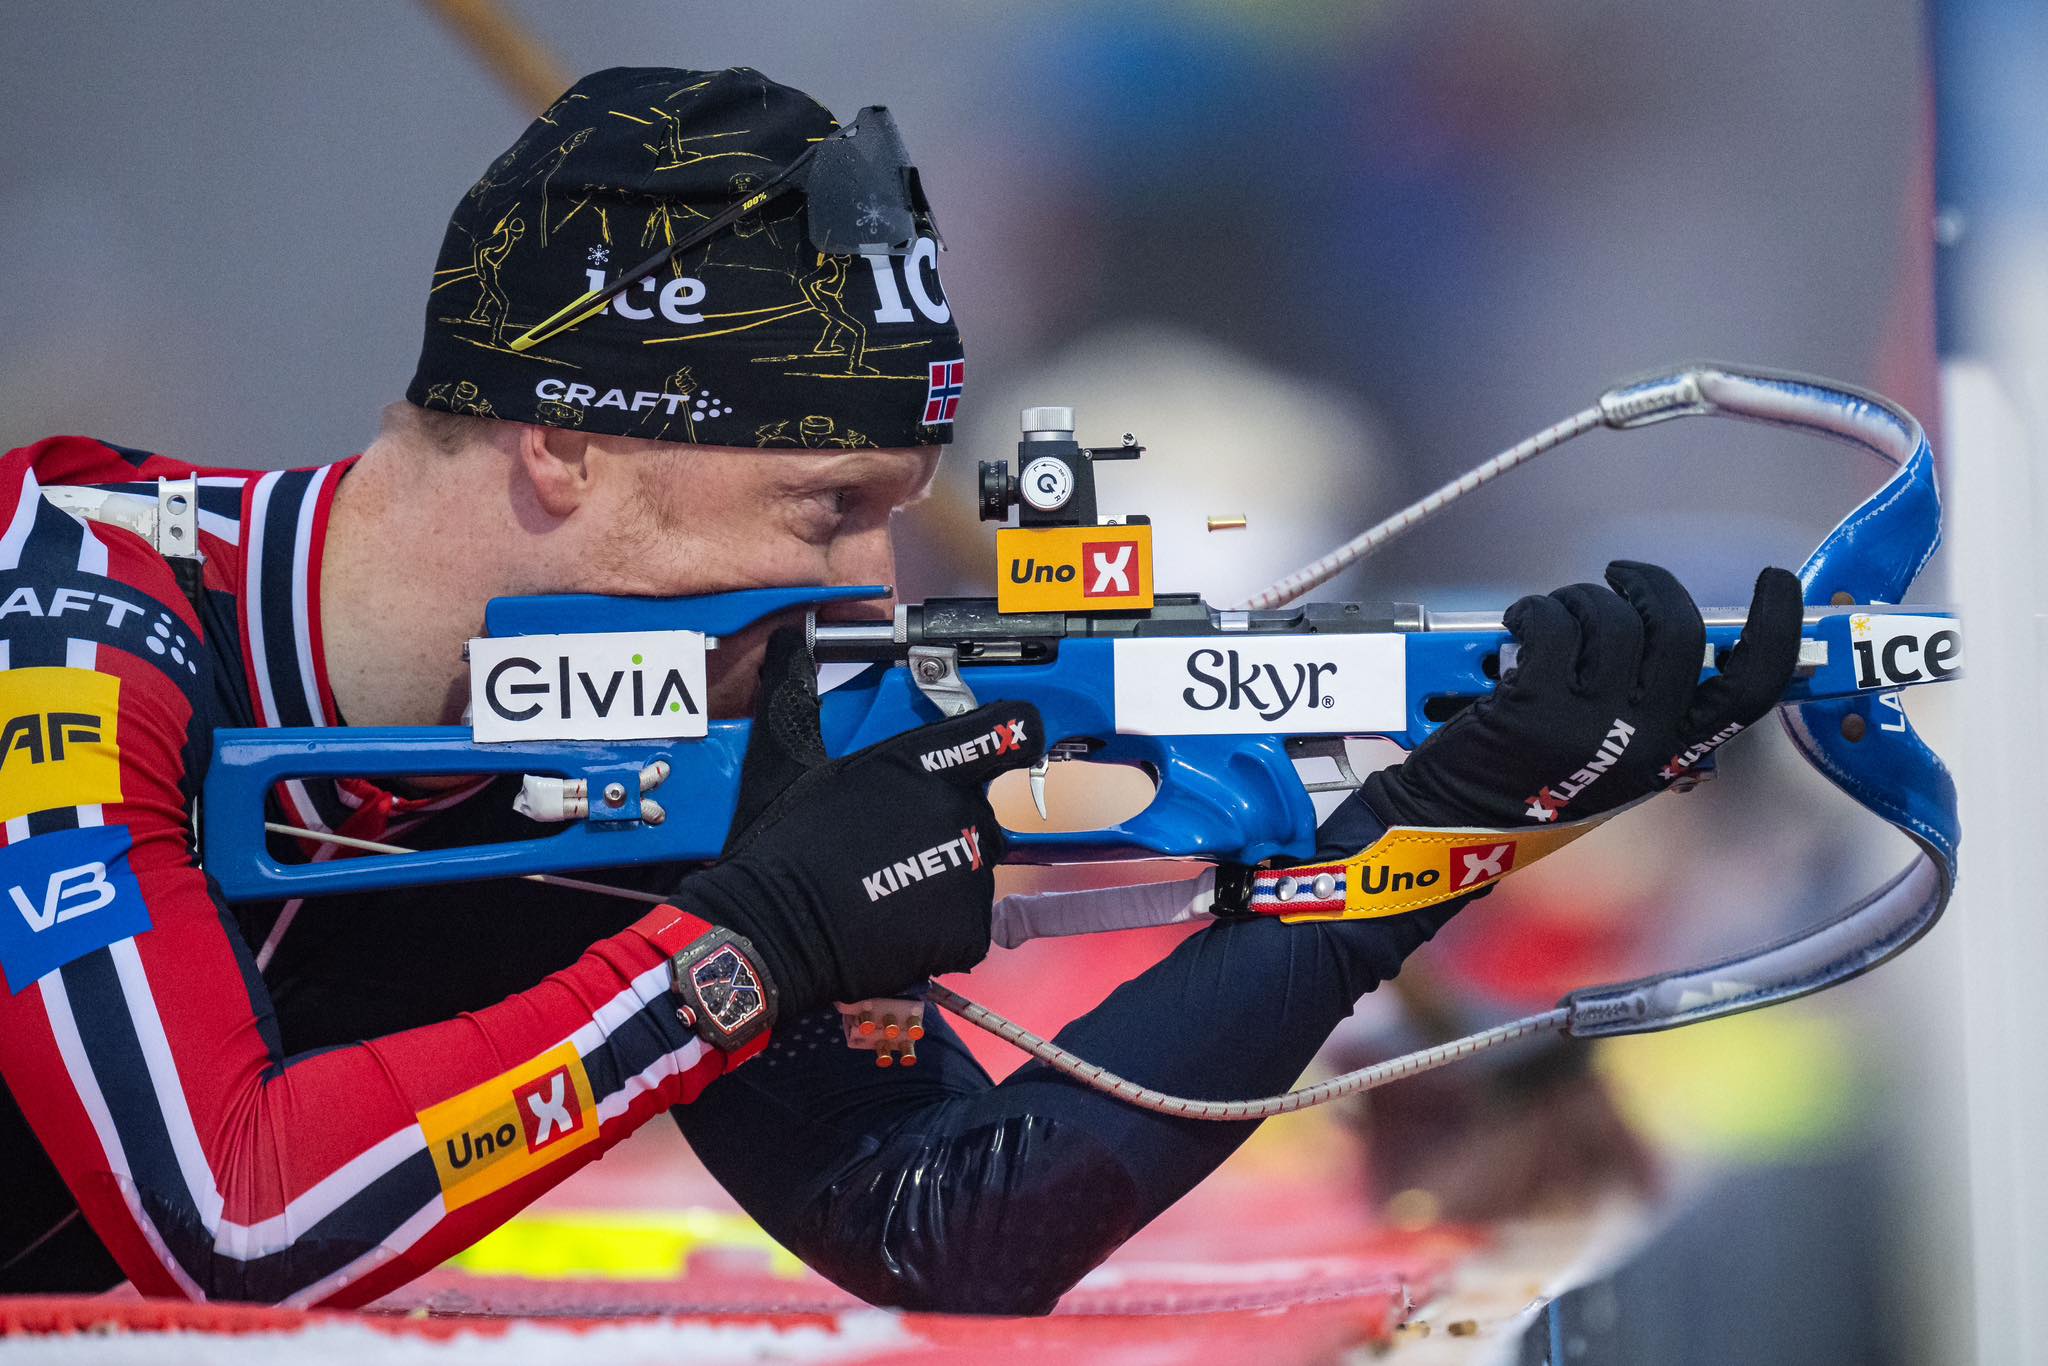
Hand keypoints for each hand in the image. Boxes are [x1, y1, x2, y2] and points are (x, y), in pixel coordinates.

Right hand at [673, 628, 1043, 1017]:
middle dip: (947, 823)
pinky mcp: (968, 926)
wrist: (773, 933)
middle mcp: (957, 810)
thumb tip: (788, 642)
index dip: (1018, 733)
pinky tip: (895, 922)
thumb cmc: (781, 848)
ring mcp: (968, 870)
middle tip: (892, 846)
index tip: (1020, 738)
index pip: (1007, 731)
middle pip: (981, 809)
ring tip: (886, 887)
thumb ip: (800, 695)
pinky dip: (940, 926)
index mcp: (920, 762)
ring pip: (974, 866)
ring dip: (943, 876)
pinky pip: (968, 920)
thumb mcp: (787, 761)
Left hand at [1366, 562, 1802, 829]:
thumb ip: (1649, 711)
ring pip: (1612, 619)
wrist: (1446, 831)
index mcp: (1671, 755)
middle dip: (1651, 585)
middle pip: (1682, 631)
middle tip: (1619, 577)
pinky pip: (1552, 624)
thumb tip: (1673, 636)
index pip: (1752, 689)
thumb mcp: (1611, 763)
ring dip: (1580, 598)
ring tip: (1553, 613)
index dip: (1775, 626)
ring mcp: (1589, 725)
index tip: (1774, 583)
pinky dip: (1534, 610)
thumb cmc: (1524, 791)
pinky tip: (1518, 623)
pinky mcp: (1533, 707)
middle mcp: (1642, 743)